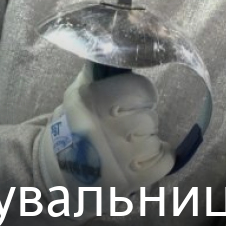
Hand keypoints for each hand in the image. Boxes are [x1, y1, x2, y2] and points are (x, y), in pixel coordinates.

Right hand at [38, 64, 174, 197]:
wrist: (61, 174)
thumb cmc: (75, 128)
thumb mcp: (78, 95)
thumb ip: (97, 73)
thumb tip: (117, 47)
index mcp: (96, 102)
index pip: (142, 91)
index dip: (139, 96)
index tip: (130, 103)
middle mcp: (109, 128)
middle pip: (149, 117)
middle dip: (140, 121)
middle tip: (124, 128)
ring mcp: (123, 156)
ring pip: (155, 139)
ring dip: (145, 142)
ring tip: (126, 146)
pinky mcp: (134, 178)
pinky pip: (164, 160)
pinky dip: (157, 159)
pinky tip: (138, 160)